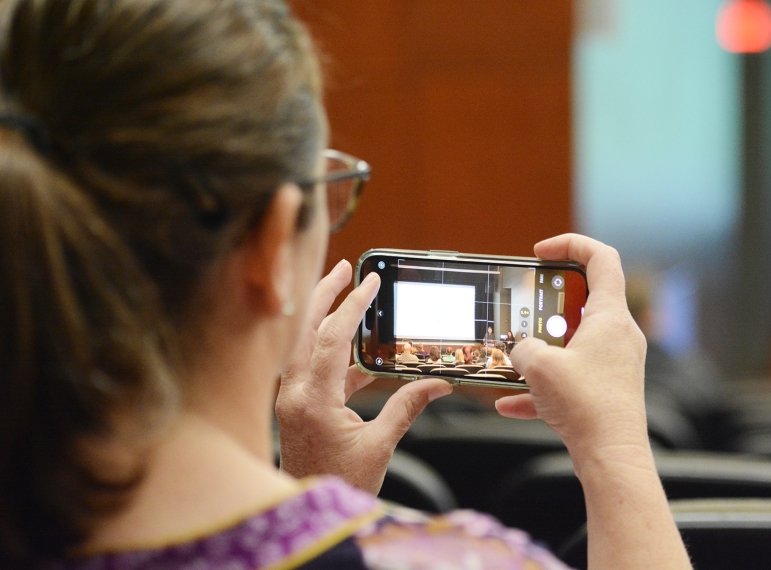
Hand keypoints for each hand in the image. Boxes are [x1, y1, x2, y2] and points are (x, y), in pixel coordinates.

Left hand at [275, 260, 451, 493]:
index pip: (331, 337)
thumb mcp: (379, 445)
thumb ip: (407, 407)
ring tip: (348, 297)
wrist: (308, 509)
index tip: (370, 281)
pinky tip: (361, 357)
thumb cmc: (339, 484)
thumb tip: (438, 384)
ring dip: (325, 318)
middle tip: (344, 268)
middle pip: (304, 329)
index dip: (352, 305)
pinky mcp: (296, 406)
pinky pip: (313, 368)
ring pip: (305, 344)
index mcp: (312, 399)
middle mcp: (294, 393)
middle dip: (324, 294)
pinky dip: (335, 355)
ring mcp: (291, 398)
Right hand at [495, 234, 648, 469]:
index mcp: (610, 316)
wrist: (611, 457)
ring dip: (542, 347)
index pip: (602, 258)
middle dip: (546, 305)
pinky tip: (509, 403)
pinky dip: (541, 386)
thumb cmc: (587, 406)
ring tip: (514, 356)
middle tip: (522, 310)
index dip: (571, 244)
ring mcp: (613, 363)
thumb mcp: (540, 366)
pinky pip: (569, 378)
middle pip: (584, 300)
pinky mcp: (606, 390)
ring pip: (573, 342)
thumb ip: (523, 348)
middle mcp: (618, 335)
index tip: (541, 252)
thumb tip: (521, 351)